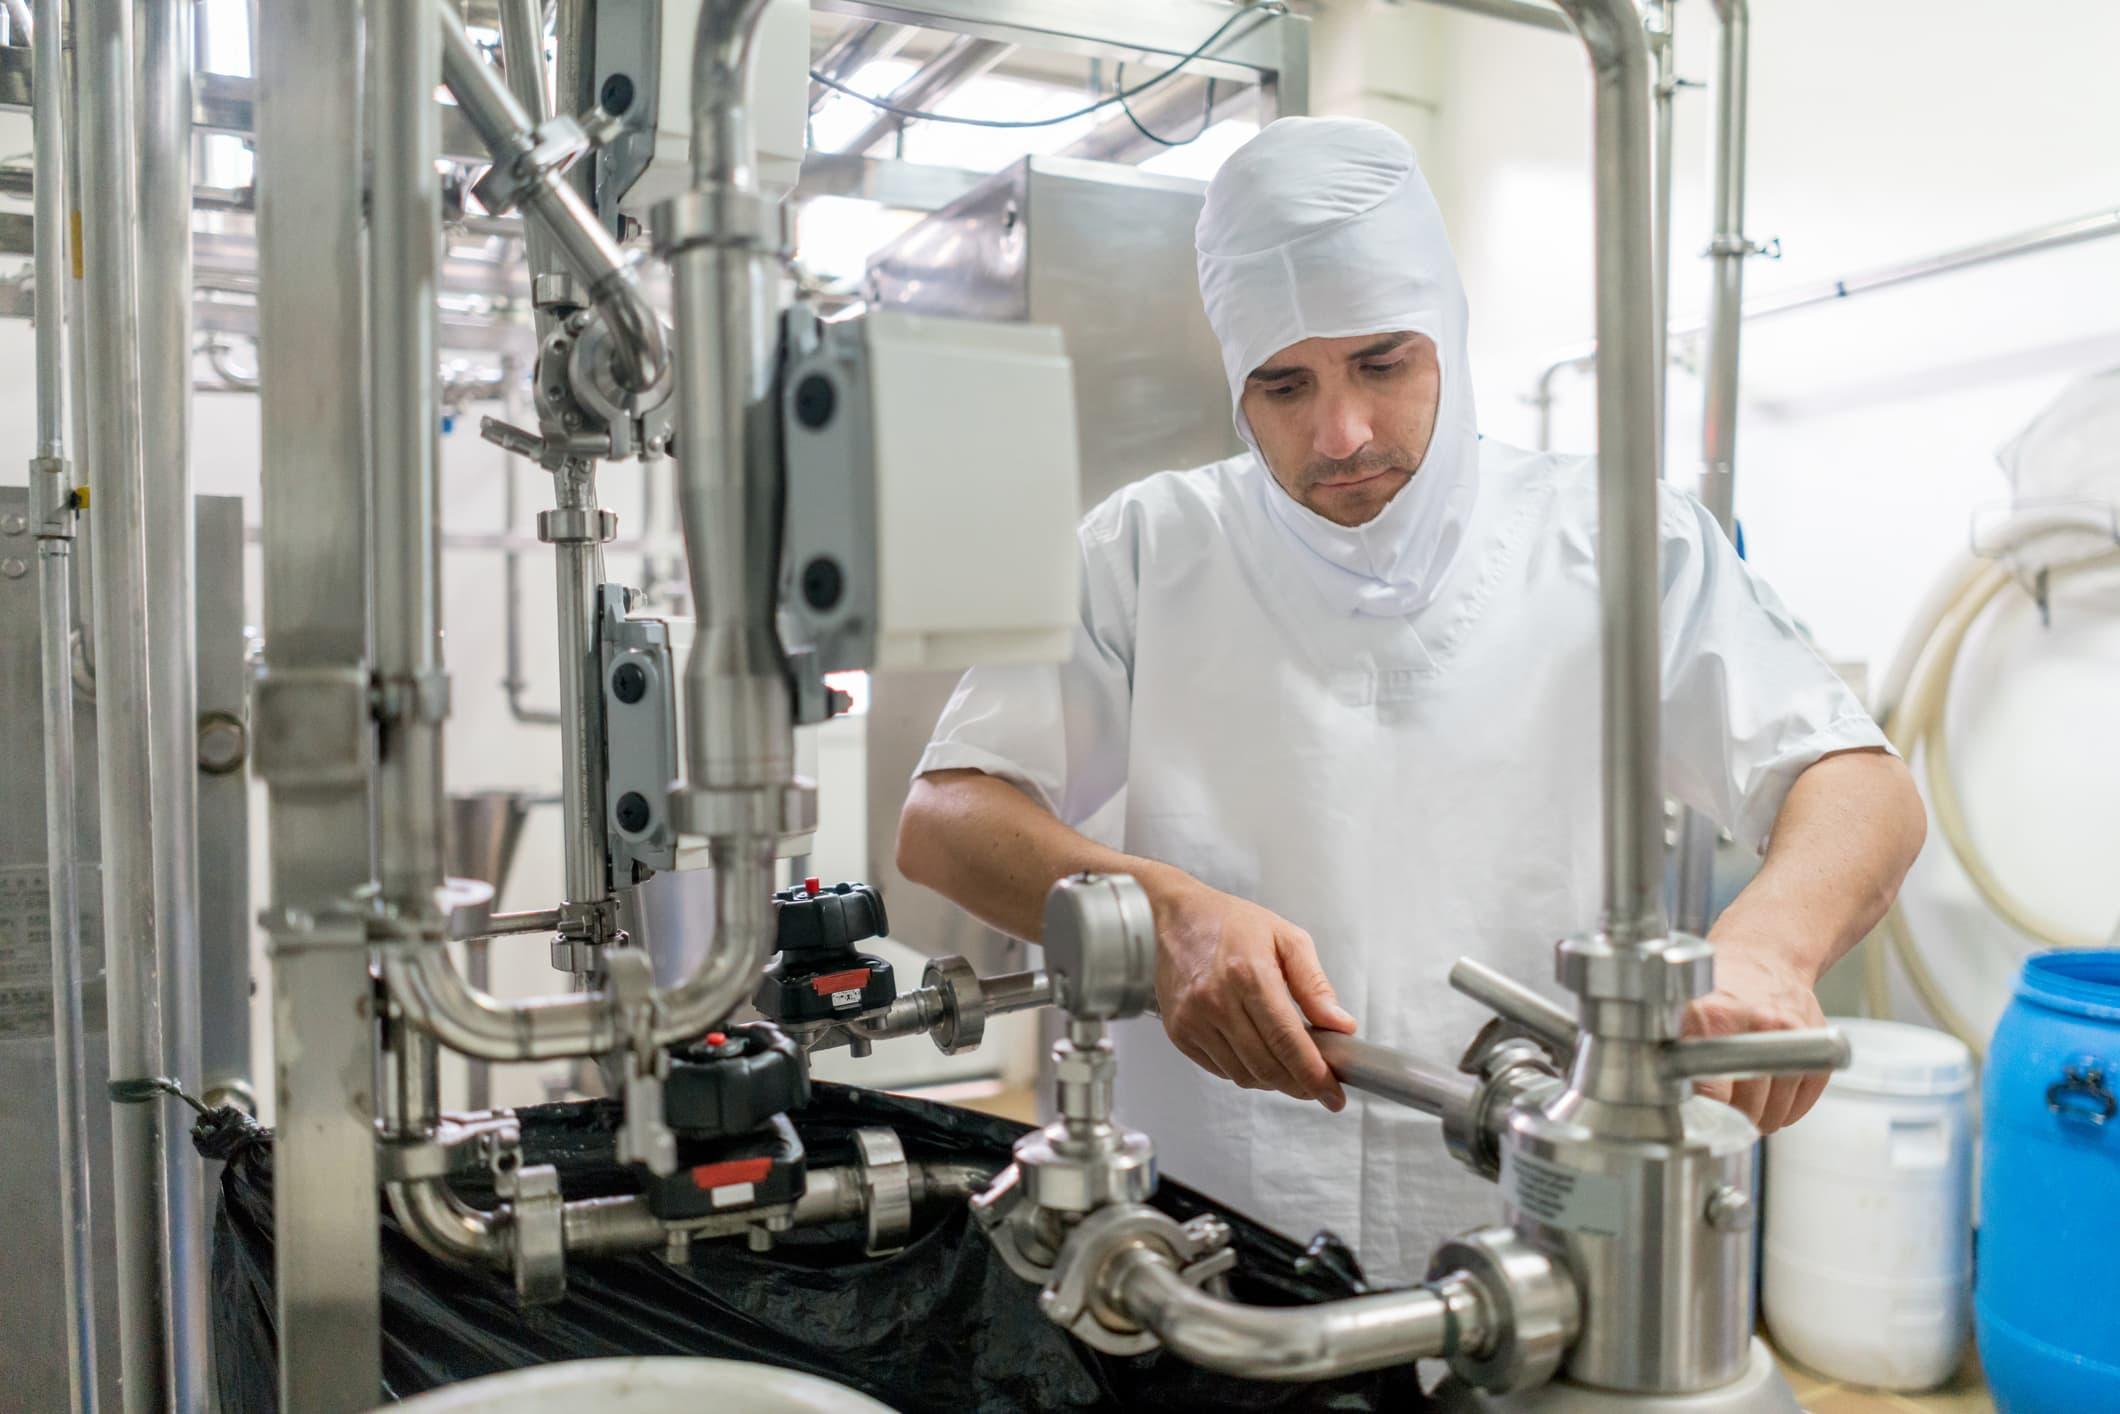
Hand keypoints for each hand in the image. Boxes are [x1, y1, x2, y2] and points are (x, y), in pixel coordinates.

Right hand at [1145, 871, 1356, 1109]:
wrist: (1175, 918)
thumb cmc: (1231, 923)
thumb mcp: (1287, 939)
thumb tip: (1340, 1025)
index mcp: (1249, 974)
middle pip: (1267, 1066)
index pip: (1288, 1041)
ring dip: (1273, 1081)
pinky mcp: (1179, 1032)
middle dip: (1299, 1085)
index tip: (1333, 1094)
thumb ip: (1315, 985)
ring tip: (1290, 1067)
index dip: (1314, 1075)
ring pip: (1243, 1075)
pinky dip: (1245, 1072)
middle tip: (1318, 1085)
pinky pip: (1220, 1069)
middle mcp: (1216, 1000)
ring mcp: (1194, 1020)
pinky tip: (1258, 1055)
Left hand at [1684, 939, 1829, 1133]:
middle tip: (1724, 1114)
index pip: (1711, 1092)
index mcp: (1712, 1017)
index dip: (1705, 1116)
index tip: (1700, 1123)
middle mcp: (1755, 1023)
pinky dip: (1789, 1110)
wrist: (1765, 953)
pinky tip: (1772, 1097)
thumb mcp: (1682, 1010)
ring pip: (1778, 1109)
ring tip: (1747, 1107)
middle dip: (1734, 1121)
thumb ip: (1672, 1054)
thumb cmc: (1719, 986)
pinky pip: (1805, 1099)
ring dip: (1762, 1120)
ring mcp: (1791, 1032)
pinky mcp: (1817, 1041)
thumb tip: (1657, 1101)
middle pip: (1747, 1107)